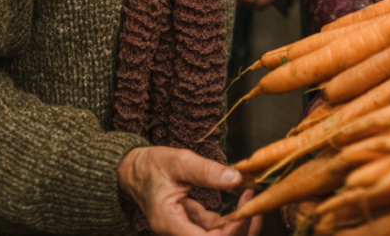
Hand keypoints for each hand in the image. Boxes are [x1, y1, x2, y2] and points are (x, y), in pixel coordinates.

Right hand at [117, 146, 261, 235]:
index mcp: (169, 223)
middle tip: (255, 205)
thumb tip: (234, 178)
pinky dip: (230, 221)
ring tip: (252, 201)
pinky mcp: (190, 226)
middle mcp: (176, 233)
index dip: (228, 233)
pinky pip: (214, 232)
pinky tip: (241, 203)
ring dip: (238, 226)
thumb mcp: (179, 161)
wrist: (134, 171)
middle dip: (240, 230)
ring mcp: (184, 232)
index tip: (244, 211)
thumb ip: (206, 171)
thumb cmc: (152, 166)